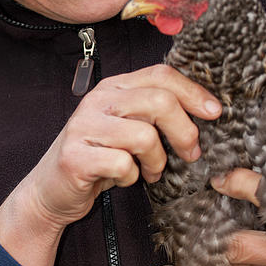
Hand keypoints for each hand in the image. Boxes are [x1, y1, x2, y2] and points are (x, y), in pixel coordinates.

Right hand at [0, 65, 221, 265]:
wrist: (50, 190)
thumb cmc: (97, 159)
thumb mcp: (126, 128)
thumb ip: (153, 113)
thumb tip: (205, 111)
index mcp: (113, 88)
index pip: (160, 75)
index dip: (193, 92)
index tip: (215, 113)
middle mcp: (97, 101)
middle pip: (159, 101)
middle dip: (184, 132)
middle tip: (190, 154)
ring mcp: (83, 128)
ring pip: (145, 136)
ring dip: (157, 161)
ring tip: (152, 172)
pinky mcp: (75, 157)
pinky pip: (124, 165)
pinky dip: (131, 178)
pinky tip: (123, 179)